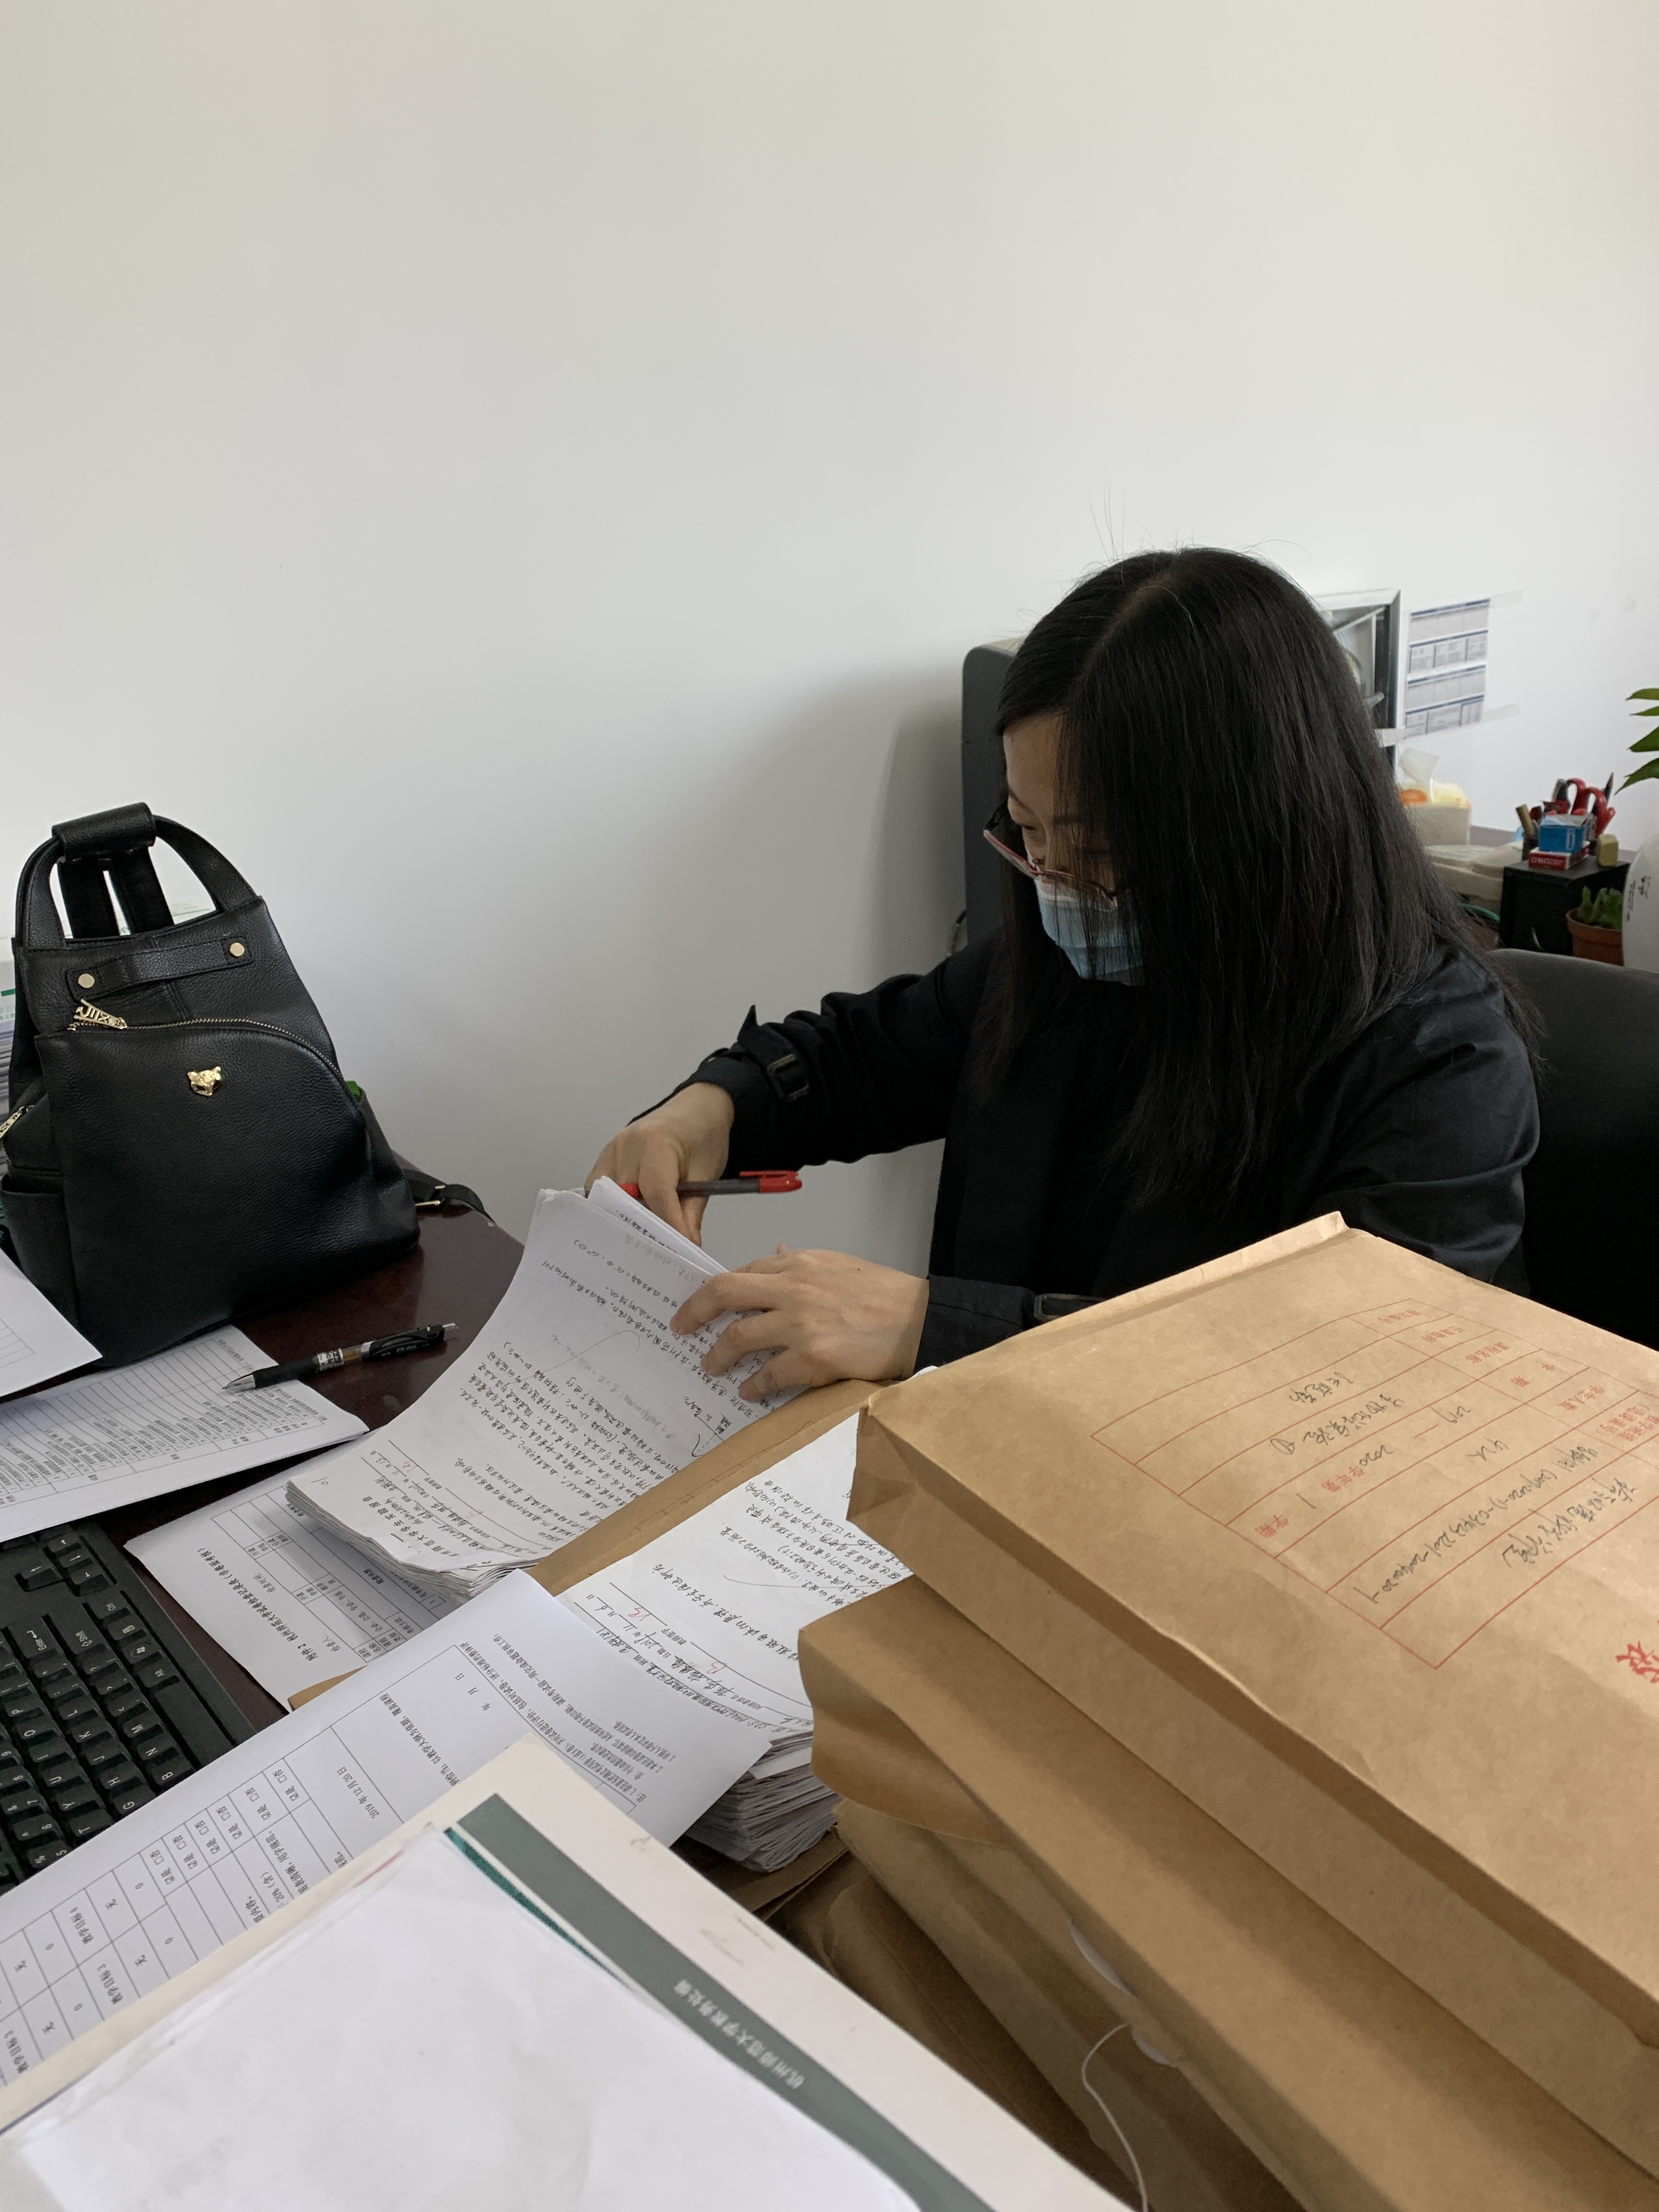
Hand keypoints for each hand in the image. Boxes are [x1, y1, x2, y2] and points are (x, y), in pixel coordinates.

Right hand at [587, 1084, 734, 1242]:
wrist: (696, 1108)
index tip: (677, 1250)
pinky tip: (626, 1223)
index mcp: (656, 1144)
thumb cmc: (703, 1136)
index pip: (656, 1194)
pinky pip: (600, 1189)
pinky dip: (612, 1207)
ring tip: (638, 1244)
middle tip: (654, 1255)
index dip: (666, 1225)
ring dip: (620, 1219)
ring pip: (605, 1197)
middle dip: (638, 1228)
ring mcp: (611, 1150)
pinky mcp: (605, 1157)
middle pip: (624, 1198)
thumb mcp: (707, 1173)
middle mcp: (626, 1146)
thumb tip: (686, 1246)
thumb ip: (692, 1211)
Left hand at [672, 1245, 928, 1399]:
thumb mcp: (838, 1264)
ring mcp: (801, 1324)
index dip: (714, 1290)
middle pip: (724, 1293)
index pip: (742, 1271)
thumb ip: (802, 1262)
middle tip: (680, 1328)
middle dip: (694, 1311)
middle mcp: (793, 1288)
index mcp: (799, 1263)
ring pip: (738, 1338)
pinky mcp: (814, 1358)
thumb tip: (775, 1251)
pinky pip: (768, 1374)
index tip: (698, 1303)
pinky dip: (753, 1384)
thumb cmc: (882, 1294)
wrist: (919, 1319)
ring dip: (718, 1355)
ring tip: (710, 1366)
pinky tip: (748, 1390)